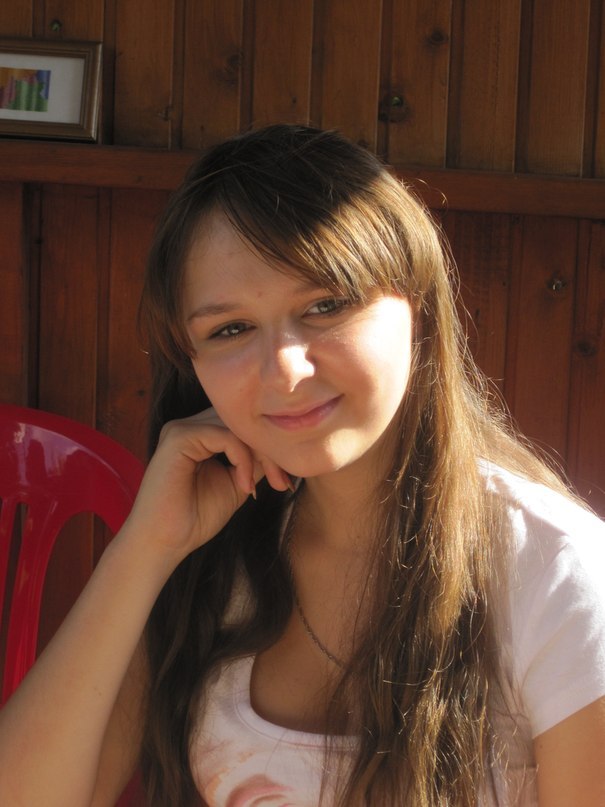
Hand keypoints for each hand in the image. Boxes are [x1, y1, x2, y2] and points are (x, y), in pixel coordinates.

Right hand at [123, 408, 290, 562]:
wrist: (164, 543)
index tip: (285, 482)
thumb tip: (284, 446)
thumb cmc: (196, 518)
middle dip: (269, 449)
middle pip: (242, 420)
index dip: (269, 448)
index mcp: (200, 434)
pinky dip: (243, 459)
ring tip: (266, 485)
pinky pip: (225, 436)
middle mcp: (189, 425)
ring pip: (237, 425)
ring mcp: (181, 429)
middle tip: (283, 483)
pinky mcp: (179, 438)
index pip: (243, 424)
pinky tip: (245, 485)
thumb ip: (256, 461)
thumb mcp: (238, 483)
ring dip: (260, 454)